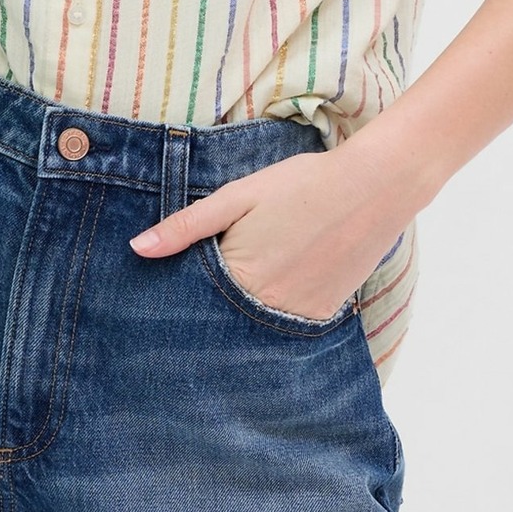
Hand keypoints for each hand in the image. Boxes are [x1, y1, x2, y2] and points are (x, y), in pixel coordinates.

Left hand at [128, 138, 418, 320]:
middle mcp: (267, 309)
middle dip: (207, 310)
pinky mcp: (323, 315)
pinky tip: (276, 285)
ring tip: (249, 279)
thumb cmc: (301, 185)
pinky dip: (273, 311)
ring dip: (240, 314)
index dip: (177, 295)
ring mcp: (297, 317)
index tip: (166, 291)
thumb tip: (137, 249)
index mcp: (239, 278)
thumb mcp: (237, 196)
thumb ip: (187, 226)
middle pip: (221, 320)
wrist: (374, 187)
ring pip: (252, 326)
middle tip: (209, 288)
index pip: (191, 302)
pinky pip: (284, 325)